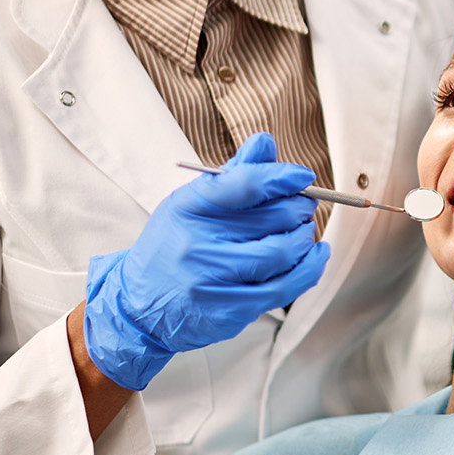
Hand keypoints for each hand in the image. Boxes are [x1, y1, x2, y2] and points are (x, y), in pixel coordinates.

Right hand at [82, 133, 331, 389]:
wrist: (139, 305)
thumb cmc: (173, 246)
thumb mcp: (191, 204)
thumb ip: (232, 176)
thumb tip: (265, 142)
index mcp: (187, 208)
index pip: (244, 184)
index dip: (281, 177)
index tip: (302, 175)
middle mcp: (196, 245)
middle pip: (272, 219)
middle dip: (299, 208)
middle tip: (304, 205)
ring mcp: (211, 282)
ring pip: (282, 254)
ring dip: (304, 238)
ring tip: (303, 230)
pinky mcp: (228, 312)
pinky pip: (282, 288)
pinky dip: (308, 269)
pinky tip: (314, 255)